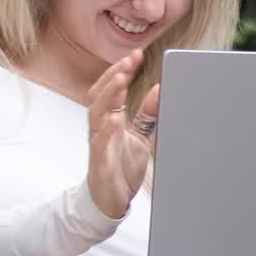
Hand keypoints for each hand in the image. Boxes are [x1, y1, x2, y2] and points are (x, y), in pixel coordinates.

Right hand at [87, 50, 158, 219]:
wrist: (111, 200)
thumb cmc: (122, 166)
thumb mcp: (141, 137)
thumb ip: (148, 115)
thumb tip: (158, 89)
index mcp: (110, 119)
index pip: (112, 89)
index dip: (121, 71)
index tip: (135, 55)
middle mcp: (101, 128)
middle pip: (100, 95)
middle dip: (114, 76)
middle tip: (129, 61)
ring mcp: (98, 144)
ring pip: (96, 114)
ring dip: (109, 96)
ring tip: (121, 79)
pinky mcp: (99, 162)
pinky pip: (99, 144)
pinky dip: (106, 130)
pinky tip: (114, 118)